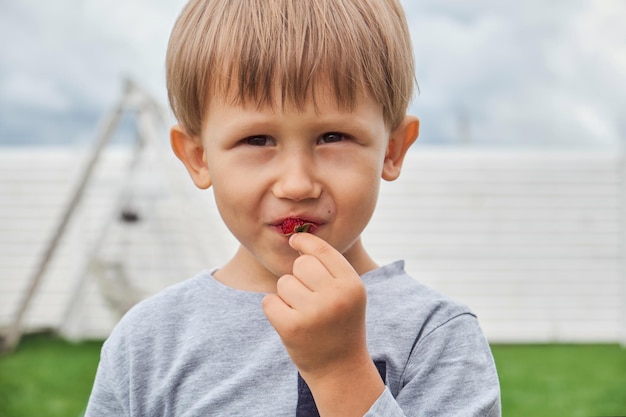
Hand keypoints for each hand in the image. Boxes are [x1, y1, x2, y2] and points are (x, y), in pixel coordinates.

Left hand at [262, 233, 369, 378]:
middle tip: (308, 297)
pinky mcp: (292, 328)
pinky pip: (269, 301)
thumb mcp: (348, 294)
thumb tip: (297, 237)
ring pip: (284, 283)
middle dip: (298, 276)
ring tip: (302, 313)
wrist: (341, 370)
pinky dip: (274, 309)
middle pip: (301, 264)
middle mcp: (335, 296)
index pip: (321, 250)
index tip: (295, 241)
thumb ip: (329, 267)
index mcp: (352, 284)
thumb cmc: (341, 325)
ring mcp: (313, 313)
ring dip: (287, 296)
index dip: (304, 242)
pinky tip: (289, 322)